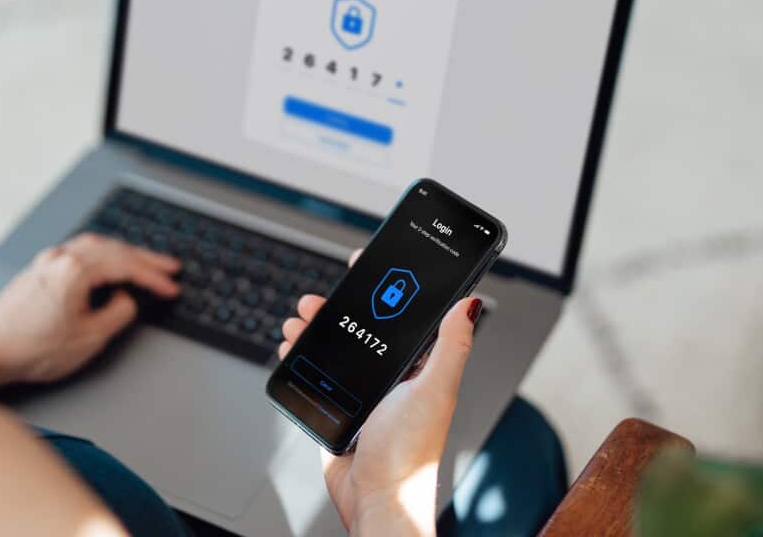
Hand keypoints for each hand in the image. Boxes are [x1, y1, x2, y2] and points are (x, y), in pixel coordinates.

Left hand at [0, 233, 180, 383]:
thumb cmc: (30, 348)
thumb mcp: (90, 338)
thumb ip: (118, 313)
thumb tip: (125, 299)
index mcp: (75, 269)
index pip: (125, 265)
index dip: (153, 277)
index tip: (170, 285)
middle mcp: (60, 258)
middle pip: (113, 249)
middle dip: (144, 259)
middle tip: (168, 267)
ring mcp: (47, 261)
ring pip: (95, 247)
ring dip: (123, 254)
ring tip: (143, 263)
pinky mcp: (38, 270)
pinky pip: (79, 253)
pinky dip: (102, 257)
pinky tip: (107, 267)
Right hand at [277, 251, 481, 534]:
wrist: (375, 498)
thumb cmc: (410, 453)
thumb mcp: (435, 390)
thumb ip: (450, 345)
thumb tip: (470, 303)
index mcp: (421, 367)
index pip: (405, 316)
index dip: (388, 288)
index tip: (370, 264)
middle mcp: (395, 377)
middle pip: (364, 327)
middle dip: (341, 307)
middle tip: (323, 296)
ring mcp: (366, 392)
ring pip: (338, 346)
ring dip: (316, 328)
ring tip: (300, 319)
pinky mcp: (341, 407)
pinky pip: (319, 372)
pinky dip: (303, 355)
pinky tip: (293, 347)